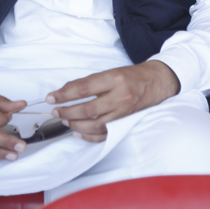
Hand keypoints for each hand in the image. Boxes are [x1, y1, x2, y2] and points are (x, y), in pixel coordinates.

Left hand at [47, 61, 180, 141]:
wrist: (157, 82)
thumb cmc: (133, 76)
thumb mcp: (112, 72)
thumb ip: (90, 82)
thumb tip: (66, 91)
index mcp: (115, 79)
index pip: (84, 88)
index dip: (64, 94)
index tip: (51, 98)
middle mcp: (120, 96)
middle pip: (88, 109)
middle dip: (67, 112)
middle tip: (55, 112)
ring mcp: (123, 112)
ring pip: (94, 125)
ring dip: (75, 124)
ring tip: (65, 120)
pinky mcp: (126, 123)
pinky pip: (104, 135)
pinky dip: (88, 136)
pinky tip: (78, 132)